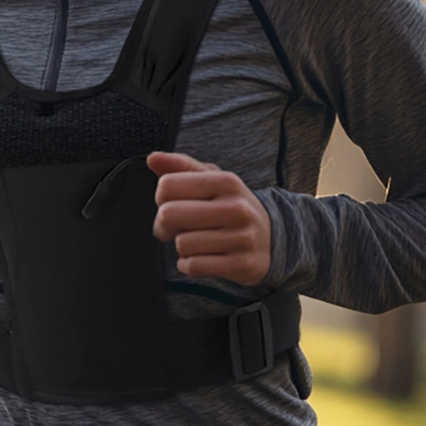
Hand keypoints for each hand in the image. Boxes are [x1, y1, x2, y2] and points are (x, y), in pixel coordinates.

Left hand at [147, 150, 271, 286]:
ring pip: (181, 244)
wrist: (272, 239)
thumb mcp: (211, 179)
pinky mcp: (242, 265)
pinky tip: (200, 258)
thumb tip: (152, 158)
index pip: (167, 186)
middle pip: (169, 215)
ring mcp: (242, 238)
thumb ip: (181, 166)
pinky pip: (194, 266)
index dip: (160, 197)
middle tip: (173, 228)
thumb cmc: (230, 206)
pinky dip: (188, 265)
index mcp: (226, 181)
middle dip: (163, 225)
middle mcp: (237, 208)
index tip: (171, 203)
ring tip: (195, 241)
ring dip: (181, 246)